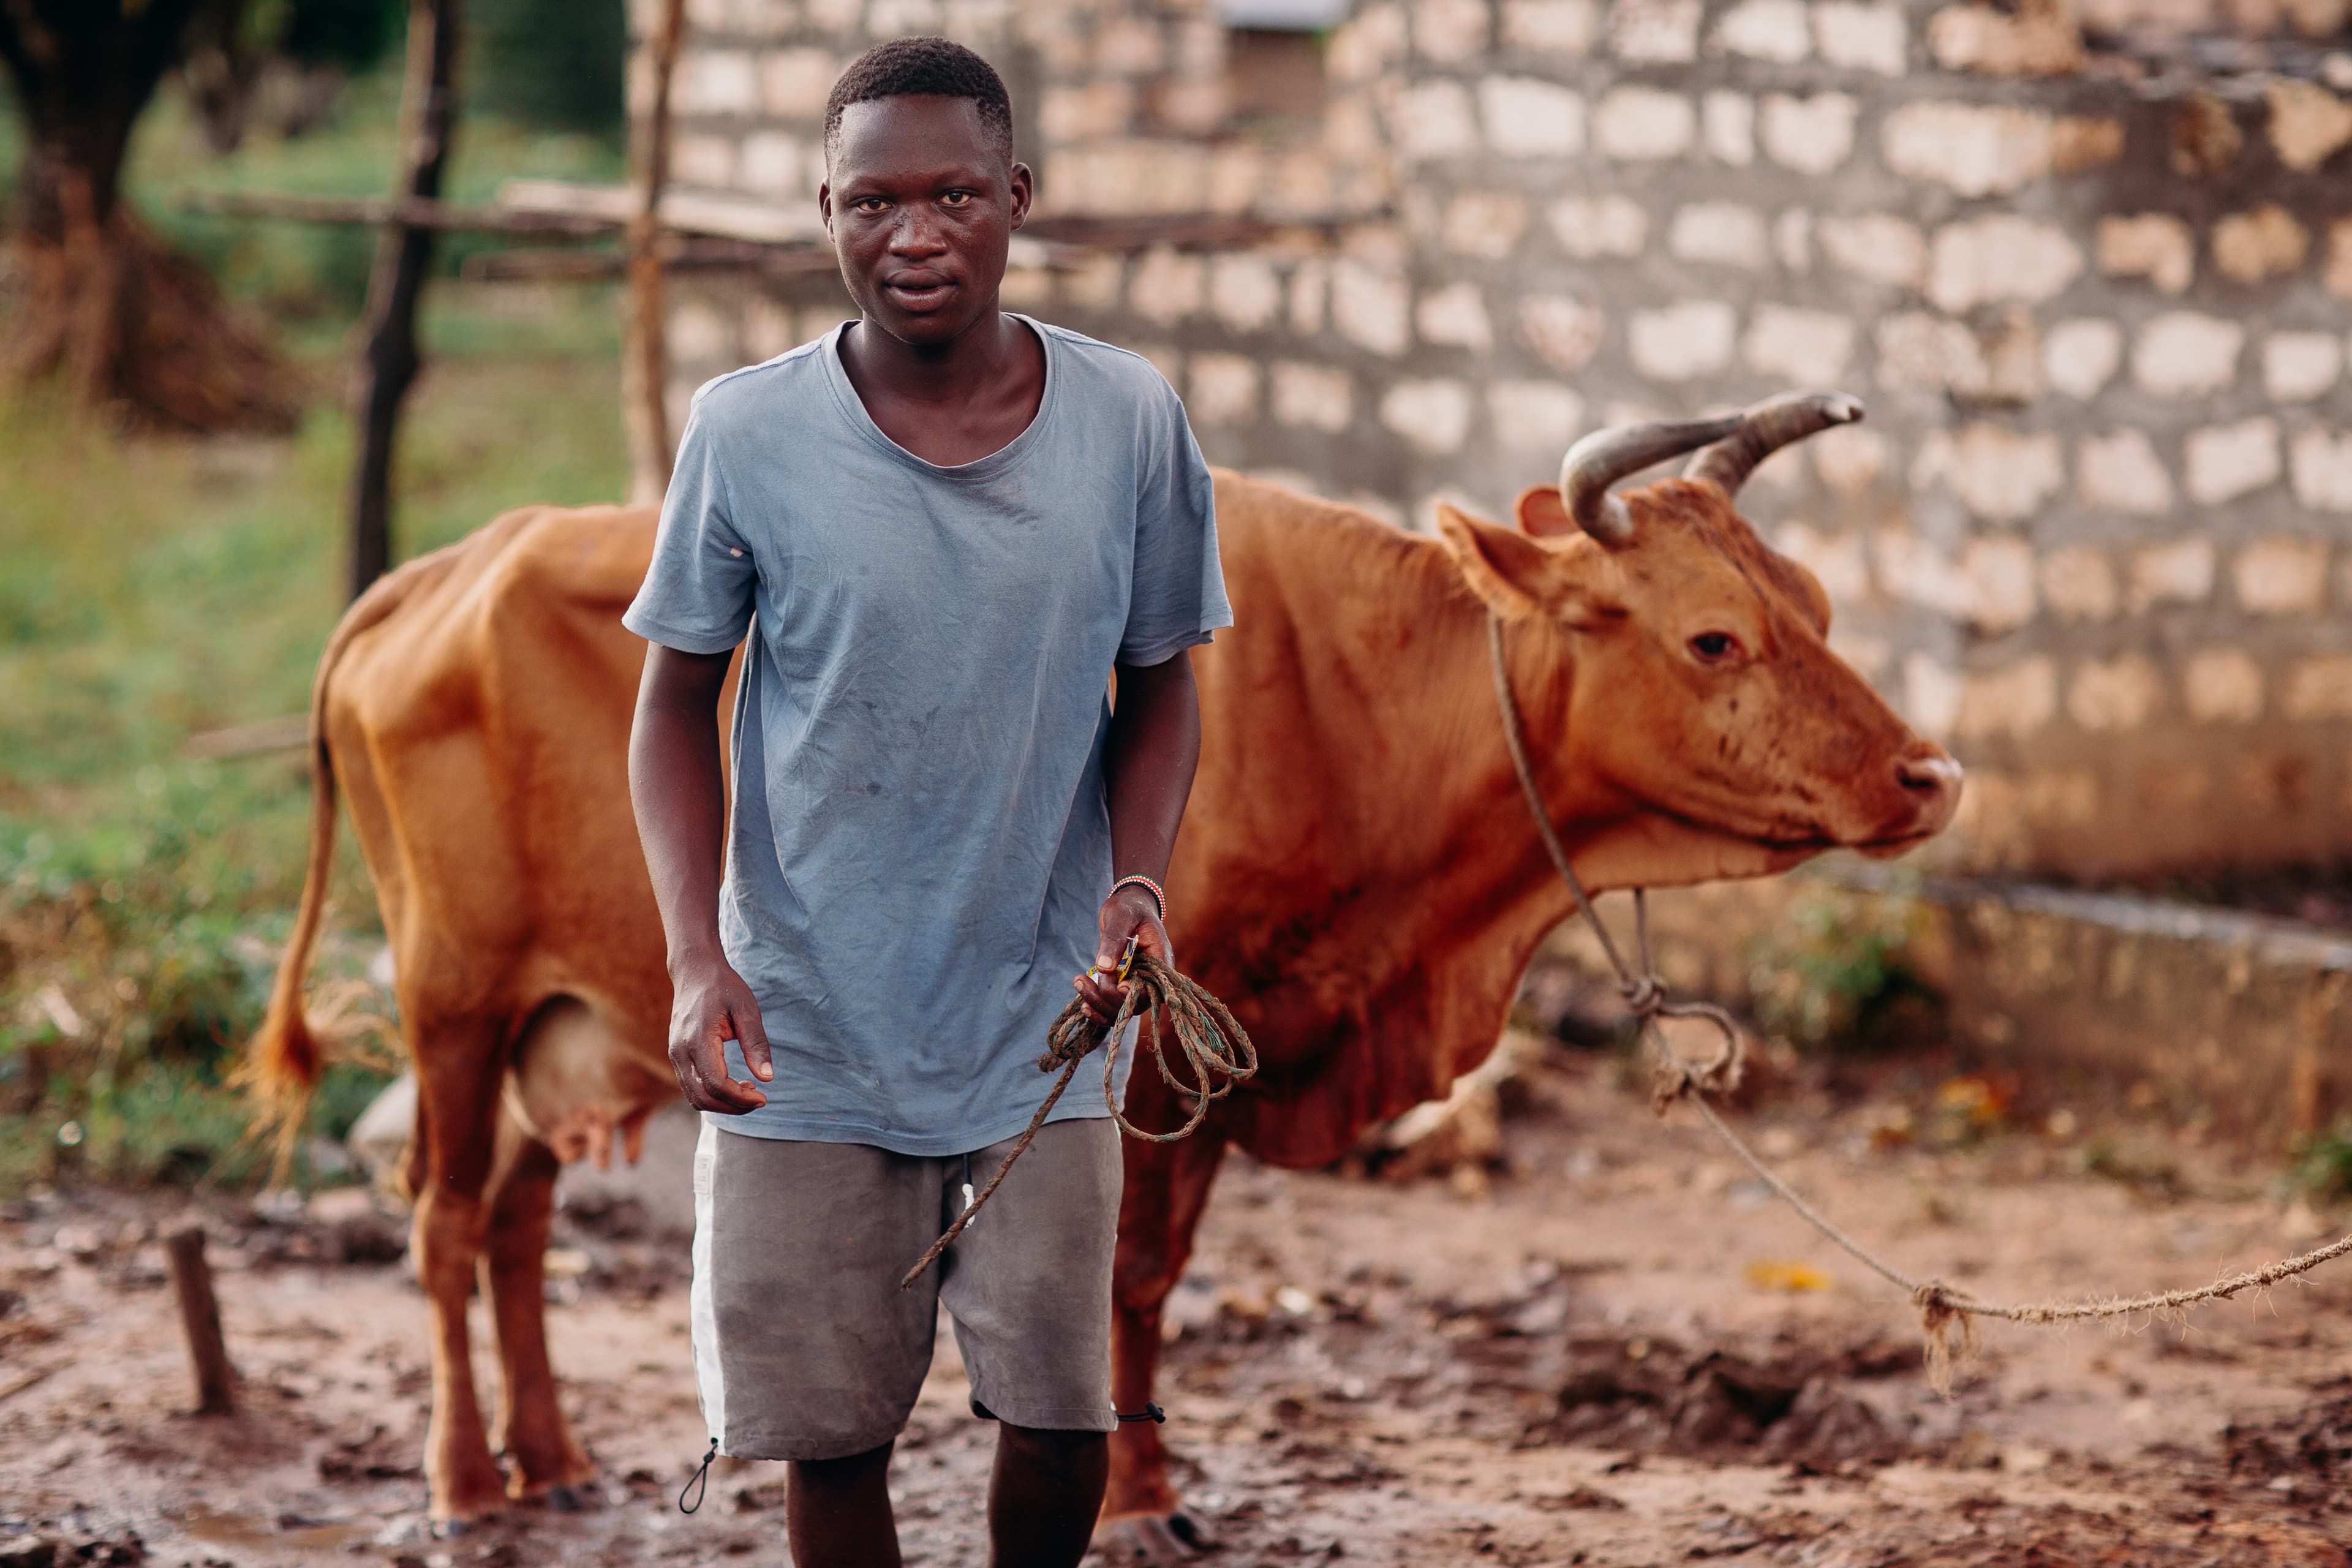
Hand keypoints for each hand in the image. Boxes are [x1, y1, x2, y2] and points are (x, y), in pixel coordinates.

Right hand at [667, 956, 772, 1113]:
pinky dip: (713, 1094)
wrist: (695, 972)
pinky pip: (691, 1087)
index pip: (716, 1084)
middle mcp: (680, 1051)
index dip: (741, 1098)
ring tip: (749, 1091)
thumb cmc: (724, 988)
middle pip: (703, 1097)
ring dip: (723, 1103)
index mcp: (697, 1039)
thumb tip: (767, 1078)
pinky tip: (735, 1084)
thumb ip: (756, 1043)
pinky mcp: (677, 1056)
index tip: (764, 1096)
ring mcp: (675, 1055)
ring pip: (695, 1097)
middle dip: (733, 1107)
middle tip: (760, 1099)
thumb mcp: (747, 1009)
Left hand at [1073, 884, 1171, 1024]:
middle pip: (1132, 1005)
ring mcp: (1138, 985)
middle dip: (1105, 997)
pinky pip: (1113, 1008)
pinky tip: (1083, 1004)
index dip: (1132, 994)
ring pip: (1120, 1010)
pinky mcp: (1124, 987)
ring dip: (1097, 1003)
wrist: (1128, 908)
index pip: (1150, 990)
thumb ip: (1114, 940)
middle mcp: (1151, 979)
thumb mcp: (1121, 917)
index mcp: (1160, 962)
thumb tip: (1105, 967)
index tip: (1116, 983)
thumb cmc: (1128, 908)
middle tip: (1080, 980)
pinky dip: (1098, 1009)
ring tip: (1077, 983)